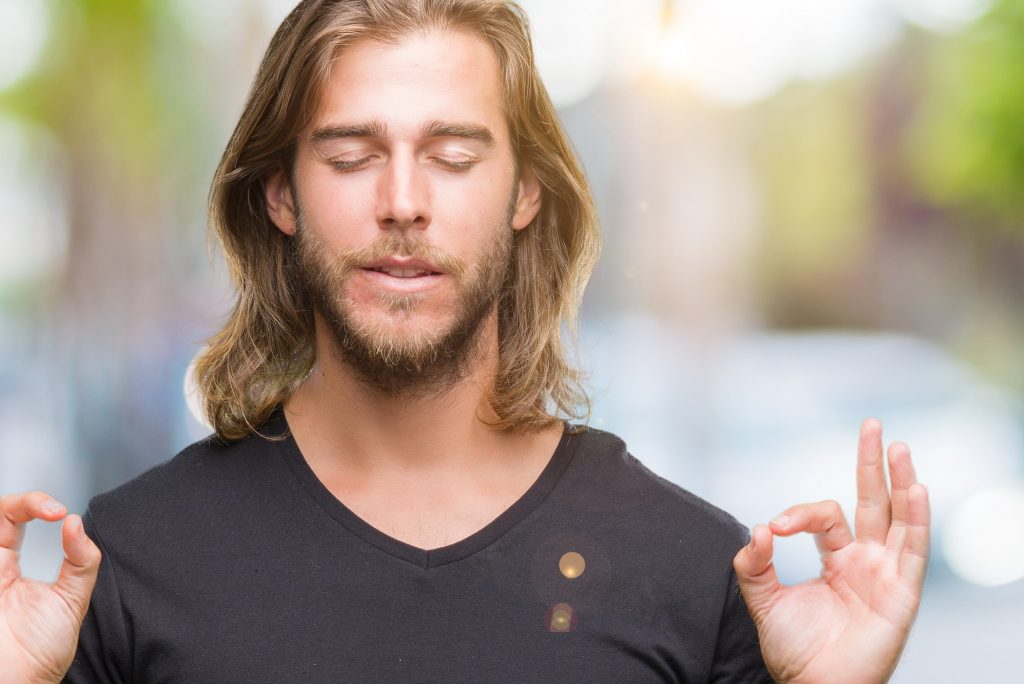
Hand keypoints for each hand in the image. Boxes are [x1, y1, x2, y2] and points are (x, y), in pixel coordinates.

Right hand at [0, 492, 101, 683]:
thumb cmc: (40, 653)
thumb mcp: (71, 599)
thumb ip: (80, 561)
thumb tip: (76, 522)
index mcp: (7, 568)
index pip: (12, 518)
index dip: (33, 504)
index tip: (59, 513)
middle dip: (20, 501)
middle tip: (50, 510)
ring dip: (6, 509)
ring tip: (32, 512)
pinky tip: (5, 544)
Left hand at [733, 418, 929, 683]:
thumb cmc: (794, 651)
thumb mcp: (764, 600)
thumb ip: (754, 564)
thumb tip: (757, 528)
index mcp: (837, 559)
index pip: (825, 516)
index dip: (799, 514)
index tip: (774, 528)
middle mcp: (866, 561)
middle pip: (874, 502)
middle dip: (872, 464)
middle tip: (872, 426)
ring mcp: (886, 575)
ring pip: (899, 519)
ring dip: (901, 482)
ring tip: (898, 447)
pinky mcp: (901, 594)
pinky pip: (913, 551)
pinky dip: (916, 520)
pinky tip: (914, 488)